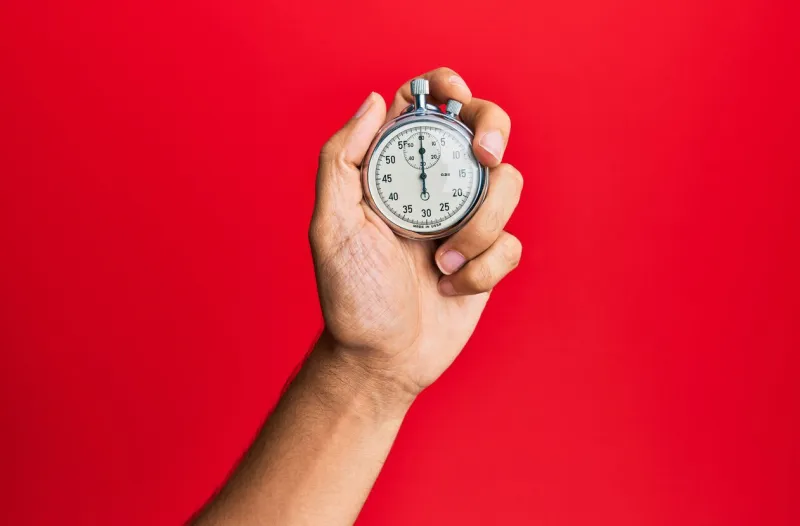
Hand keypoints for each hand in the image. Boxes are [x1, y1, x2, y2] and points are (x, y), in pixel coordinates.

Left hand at [310, 67, 522, 396]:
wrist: (381, 359)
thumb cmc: (350, 296)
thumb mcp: (330, 226)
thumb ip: (342, 159)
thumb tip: (375, 102)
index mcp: (395, 171)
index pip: (426, 106)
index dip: (446, 86)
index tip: (456, 96)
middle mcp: (434, 188)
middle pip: (483, 130)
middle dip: (493, 132)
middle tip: (483, 158)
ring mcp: (465, 221)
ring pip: (507, 186)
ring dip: (480, 226)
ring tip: (442, 263)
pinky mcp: (488, 258)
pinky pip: (511, 243)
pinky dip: (484, 268)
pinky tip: (451, 288)